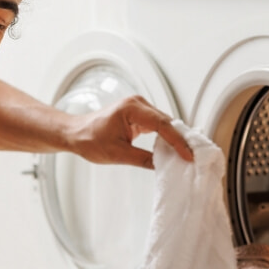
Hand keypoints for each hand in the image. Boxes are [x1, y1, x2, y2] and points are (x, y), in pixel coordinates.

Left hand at [66, 96, 192, 168]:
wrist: (75, 133)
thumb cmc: (89, 139)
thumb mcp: (117, 154)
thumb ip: (142, 159)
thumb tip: (163, 165)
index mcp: (131, 109)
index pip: (162, 124)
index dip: (177, 141)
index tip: (187, 154)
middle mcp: (137, 104)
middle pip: (167, 121)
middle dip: (180, 139)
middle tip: (193, 156)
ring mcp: (138, 108)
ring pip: (164, 123)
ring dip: (175, 137)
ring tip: (187, 153)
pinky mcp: (138, 115)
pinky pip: (158, 124)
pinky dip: (166, 136)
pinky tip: (173, 148)